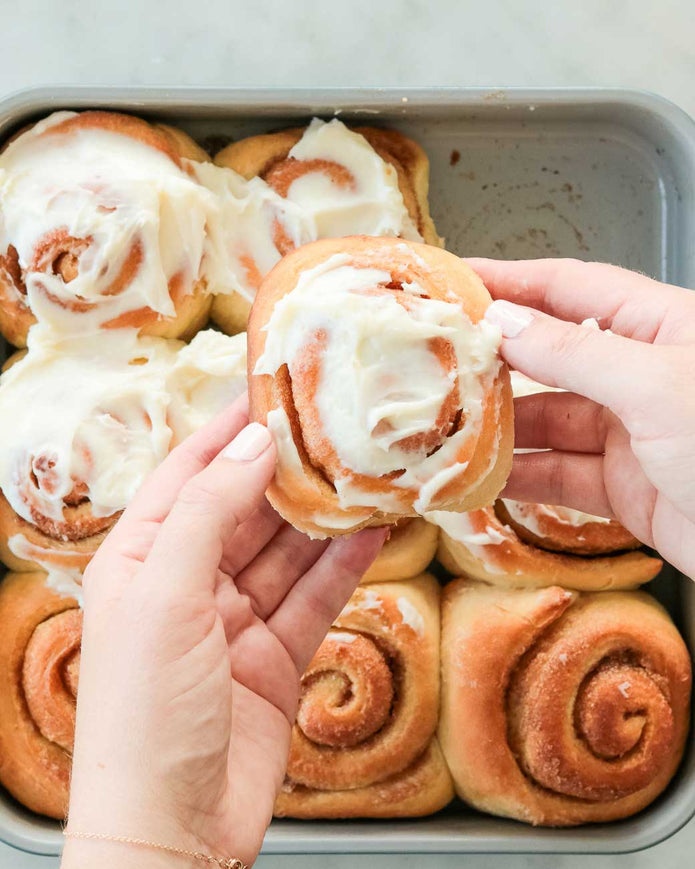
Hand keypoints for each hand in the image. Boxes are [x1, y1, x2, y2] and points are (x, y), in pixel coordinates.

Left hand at [61, 395, 385, 868]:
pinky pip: (313, 597)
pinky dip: (342, 564)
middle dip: (287, 470)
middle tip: (335, 428)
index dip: (227, 431)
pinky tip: (372, 531)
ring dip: (323, 515)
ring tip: (366, 471)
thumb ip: (207, 515)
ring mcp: (233, 622)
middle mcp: (185, 584)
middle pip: (244, 509)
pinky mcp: (274, 657)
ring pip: (286, 551)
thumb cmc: (143, 718)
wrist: (174, 833)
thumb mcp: (164, 597)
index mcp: (138, 560)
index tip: (270, 390)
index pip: (186, 475)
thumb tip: (251, 445)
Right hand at [473, 257, 694, 580]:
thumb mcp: (655, 387)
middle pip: (552, 355)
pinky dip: (519, 477)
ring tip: (443, 424)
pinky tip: (478, 477)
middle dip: (495, 360)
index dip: (512, 280)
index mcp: (660, 327)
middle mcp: (641, 373)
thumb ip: (575, 353)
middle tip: (433, 361)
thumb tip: (503, 322)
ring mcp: (631, 432)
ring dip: (499, 427)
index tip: (455, 279)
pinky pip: (558, 474)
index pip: (572, 288)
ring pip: (548, 421)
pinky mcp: (624, 486)